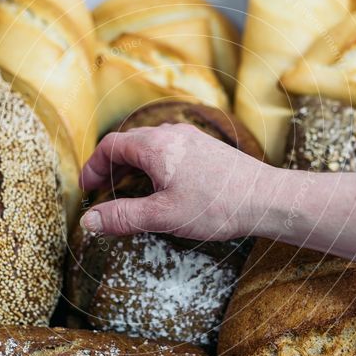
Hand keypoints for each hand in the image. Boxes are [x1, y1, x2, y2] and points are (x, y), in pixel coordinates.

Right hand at [79, 123, 273, 240]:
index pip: (111, 146)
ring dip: (133, 166)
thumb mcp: (163, 216)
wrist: (268, 198)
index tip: (87, 188)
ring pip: (151, 146)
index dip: (93, 166)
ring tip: (129, 192)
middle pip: (129, 143)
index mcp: (156, 145)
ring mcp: (192, 139)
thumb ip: (123, 217)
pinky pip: (170, 150)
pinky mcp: (207, 149)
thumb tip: (88, 222)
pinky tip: (163, 188)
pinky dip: (154, 166)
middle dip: (111, 167)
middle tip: (103, 192)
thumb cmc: (217, 206)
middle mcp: (173, 134)